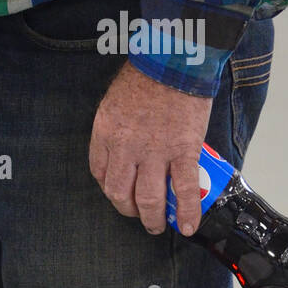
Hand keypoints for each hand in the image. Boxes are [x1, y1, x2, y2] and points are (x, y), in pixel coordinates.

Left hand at [89, 61, 212, 236]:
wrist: (173, 61)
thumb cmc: (145, 75)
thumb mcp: (115, 102)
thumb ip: (116, 129)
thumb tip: (125, 151)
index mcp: (105, 132)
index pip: (100, 172)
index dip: (110, 189)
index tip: (119, 193)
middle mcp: (125, 147)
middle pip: (120, 193)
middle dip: (129, 210)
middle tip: (138, 215)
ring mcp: (155, 152)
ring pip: (150, 199)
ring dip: (153, 219)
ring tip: (159, 225)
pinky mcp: (183, 152)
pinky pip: (184, 191)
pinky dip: (186, 212)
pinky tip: (187, 225)